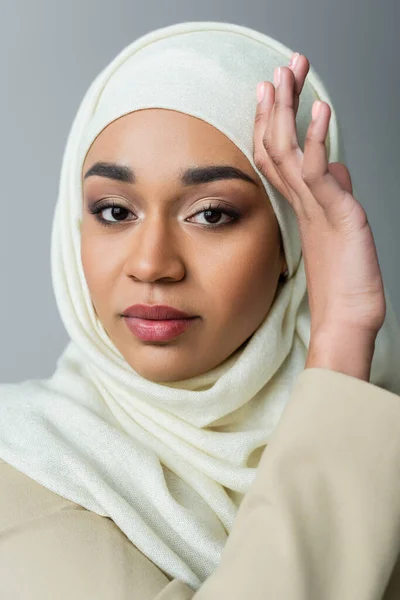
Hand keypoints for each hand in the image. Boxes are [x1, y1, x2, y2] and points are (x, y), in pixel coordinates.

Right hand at [253, 54, 385, 342]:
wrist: (346, 321)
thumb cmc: (343, 284)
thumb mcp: (341, 230)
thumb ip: (336, 196)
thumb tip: (339, 168)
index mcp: (302, 207)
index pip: (277, 158)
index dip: (269, 125)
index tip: (269, 94)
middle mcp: (302, 204)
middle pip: (277, 147)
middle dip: (276, 106)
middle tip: (277, 71)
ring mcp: (315, 209)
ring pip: (289, 153)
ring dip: (286, 112)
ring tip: (287, 76)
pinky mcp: (333, 216)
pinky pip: (319, 173)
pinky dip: (319, 139)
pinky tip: (320, 111)